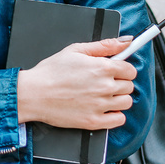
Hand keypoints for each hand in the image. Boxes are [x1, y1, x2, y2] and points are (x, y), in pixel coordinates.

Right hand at [17, 37, 136, 129]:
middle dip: (119, 82)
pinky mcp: (94, 121)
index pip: (131, 70)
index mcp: (101, 67)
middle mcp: (104, 86)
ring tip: (102, 95)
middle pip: (129, 86)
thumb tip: (125, 42)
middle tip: (103, 82)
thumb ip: (104, 45)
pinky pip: (119, 120)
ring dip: (118, 98)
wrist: (34, 93)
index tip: (116, 71)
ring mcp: (100, 105)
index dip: (123, 69)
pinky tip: (103, 108)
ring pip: (126, 103)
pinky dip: (115, 115)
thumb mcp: (75, 50)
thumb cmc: (50, 72)